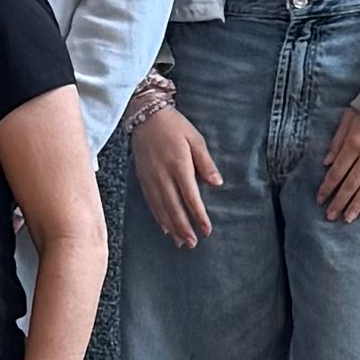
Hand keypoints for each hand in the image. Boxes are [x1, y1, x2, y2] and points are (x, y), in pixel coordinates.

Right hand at [132, 97, 221, 248]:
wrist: (144, 115)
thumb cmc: (174, 125)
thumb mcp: (195, 139)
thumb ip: (206, 162)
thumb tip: (216, 183)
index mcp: (179, 165)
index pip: (190, 197)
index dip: (198, 215)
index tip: (206, 230)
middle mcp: (163, 175)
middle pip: (174, 207)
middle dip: (184, 228)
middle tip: (193, 243)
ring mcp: (150, 178)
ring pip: (161, 208)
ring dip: (171, 227)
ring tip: (181, 242)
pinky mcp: (142, 178)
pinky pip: (150, 202)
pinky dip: (158, 217)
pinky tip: (164, 228)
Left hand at [315, 108, 359, 224]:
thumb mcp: (347, 119)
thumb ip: (336, 142)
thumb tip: (326, 164)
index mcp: (354, 142)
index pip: (337, 171)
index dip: (327, 187)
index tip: (320, 200)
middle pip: (352, 183)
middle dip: (340, 201)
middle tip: (331, 216)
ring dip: (357, 204)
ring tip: (348, 218)